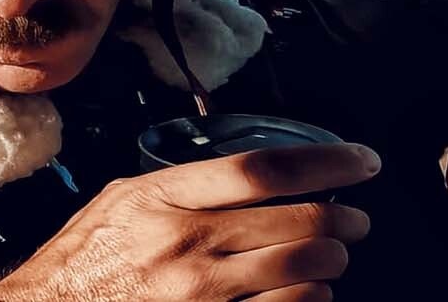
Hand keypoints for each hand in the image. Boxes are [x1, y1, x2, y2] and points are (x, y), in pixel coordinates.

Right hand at [0, 142, 381, 301]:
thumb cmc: (86, 255)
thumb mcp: (124, 198)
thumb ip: (184, 185)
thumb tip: (254, 174)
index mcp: (163, 197)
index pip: (262, 169)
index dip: (325, 161)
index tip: (361, 160)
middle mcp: (185, 244)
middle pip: (298, 224)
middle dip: (344, 221)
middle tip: (355, 219)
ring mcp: (200, 295)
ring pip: (304, 275)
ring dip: (332, 264)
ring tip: (333, 257)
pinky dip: (309, 300)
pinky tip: (307, 291)